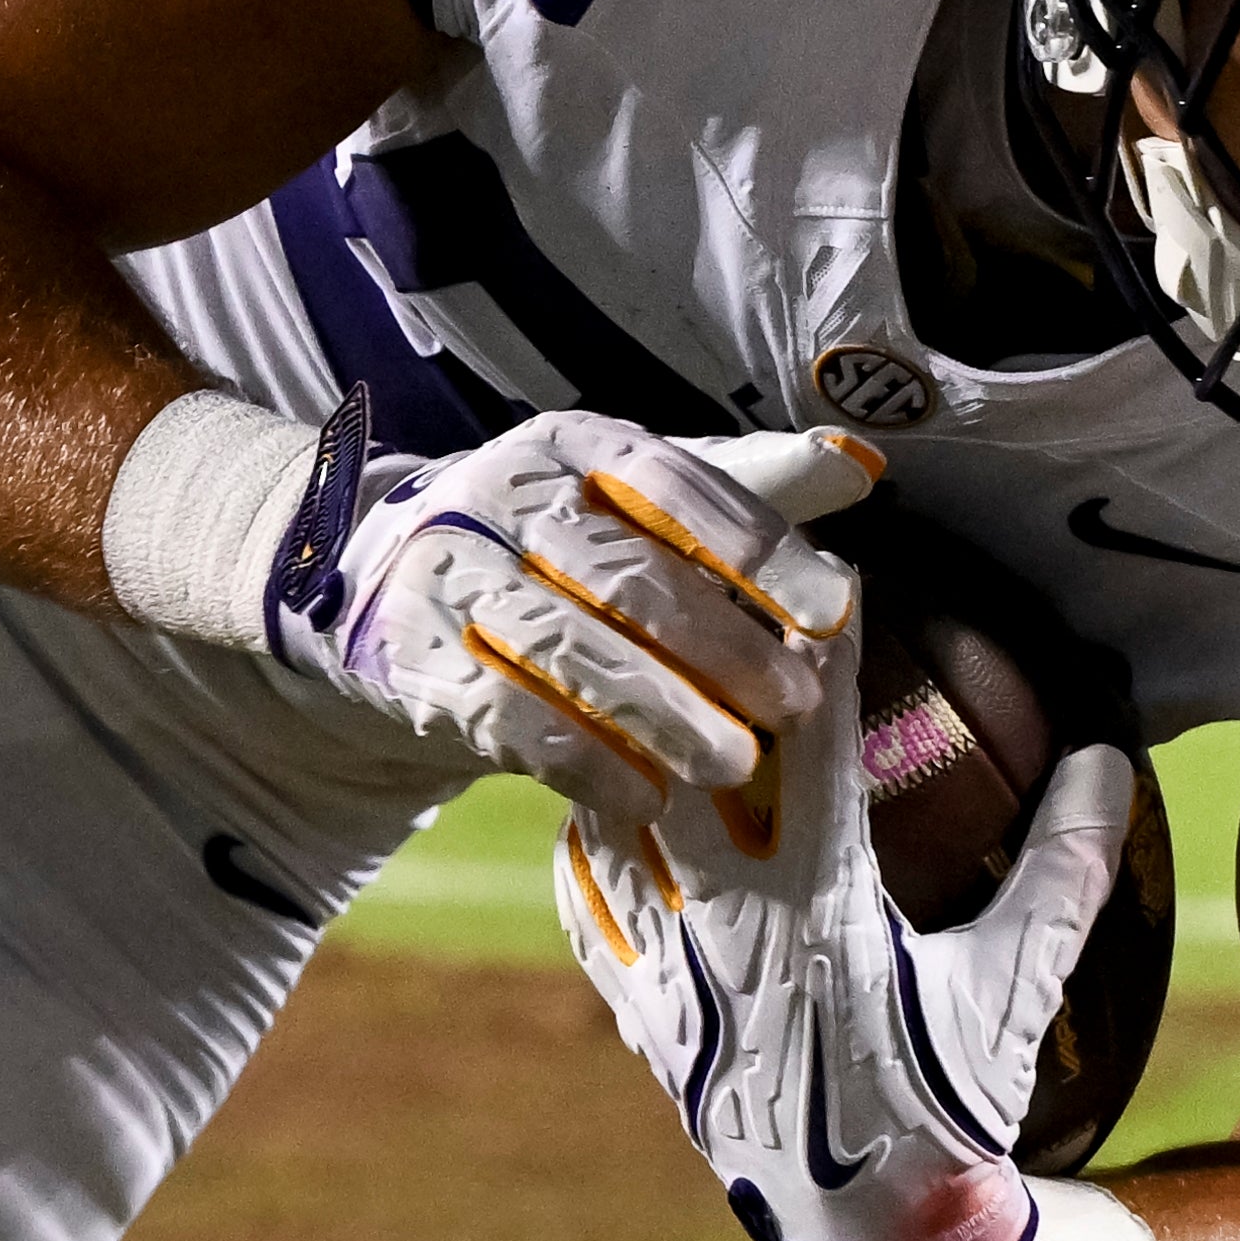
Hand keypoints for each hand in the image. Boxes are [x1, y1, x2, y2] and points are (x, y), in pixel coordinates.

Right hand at [268, 409, 877, 813]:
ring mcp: (446, 577)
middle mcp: (501, 497)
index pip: (672, 485)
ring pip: (564, 648)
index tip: (831, 610)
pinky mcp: (409, 658)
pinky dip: (579, 758)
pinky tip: (640, 795)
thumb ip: (743, 489)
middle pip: (624, 575)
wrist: (382, 577)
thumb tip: (856, 463)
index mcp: (571, 445)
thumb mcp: (634, 500)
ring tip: (731, 764)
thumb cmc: (551, 544)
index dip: (754, 546)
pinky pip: (501, 715)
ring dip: (658, 712)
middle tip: (794, 706)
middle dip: (720, 646)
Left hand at [554, 630, 1142, 1240]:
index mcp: (821, 912)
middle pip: (677, 770)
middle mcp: (726, 932)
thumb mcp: (1017, 985)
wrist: (872, 1234)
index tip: (822, 580)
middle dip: (686, 684)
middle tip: (691, 609)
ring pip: (610, 832)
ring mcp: (670, 977)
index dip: (814, 658)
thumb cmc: (953, 1104)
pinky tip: (598, 813)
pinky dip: (594, 854)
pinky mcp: (642, 1017)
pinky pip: (593, 914)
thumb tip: (1109, 754)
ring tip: (631, 689)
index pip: (806, 752)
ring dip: (623, 758)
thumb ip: (1063, 867)